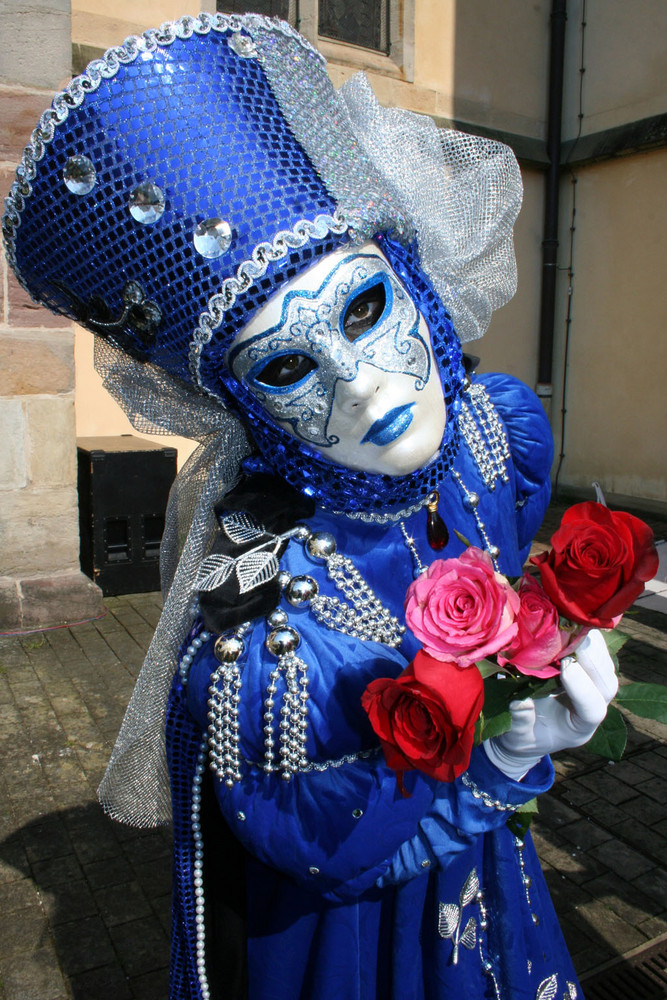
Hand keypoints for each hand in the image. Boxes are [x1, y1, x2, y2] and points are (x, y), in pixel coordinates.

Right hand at [484, 629, 618, 779]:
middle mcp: (592, 707)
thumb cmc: (522, 736)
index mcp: (579, 727)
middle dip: (592, 660)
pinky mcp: (586, 671)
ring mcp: (593, 688)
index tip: (564, 666)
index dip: (582, 688)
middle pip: (607, 684)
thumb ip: (520, 720)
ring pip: (605, 666)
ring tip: (573, 627)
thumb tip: (518, 700)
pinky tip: (572, 624)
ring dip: (591, 645)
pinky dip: (585, 638)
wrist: (525, 732)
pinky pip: (595, 653)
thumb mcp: (517, 736)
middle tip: (573, 638)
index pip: (593, 709)